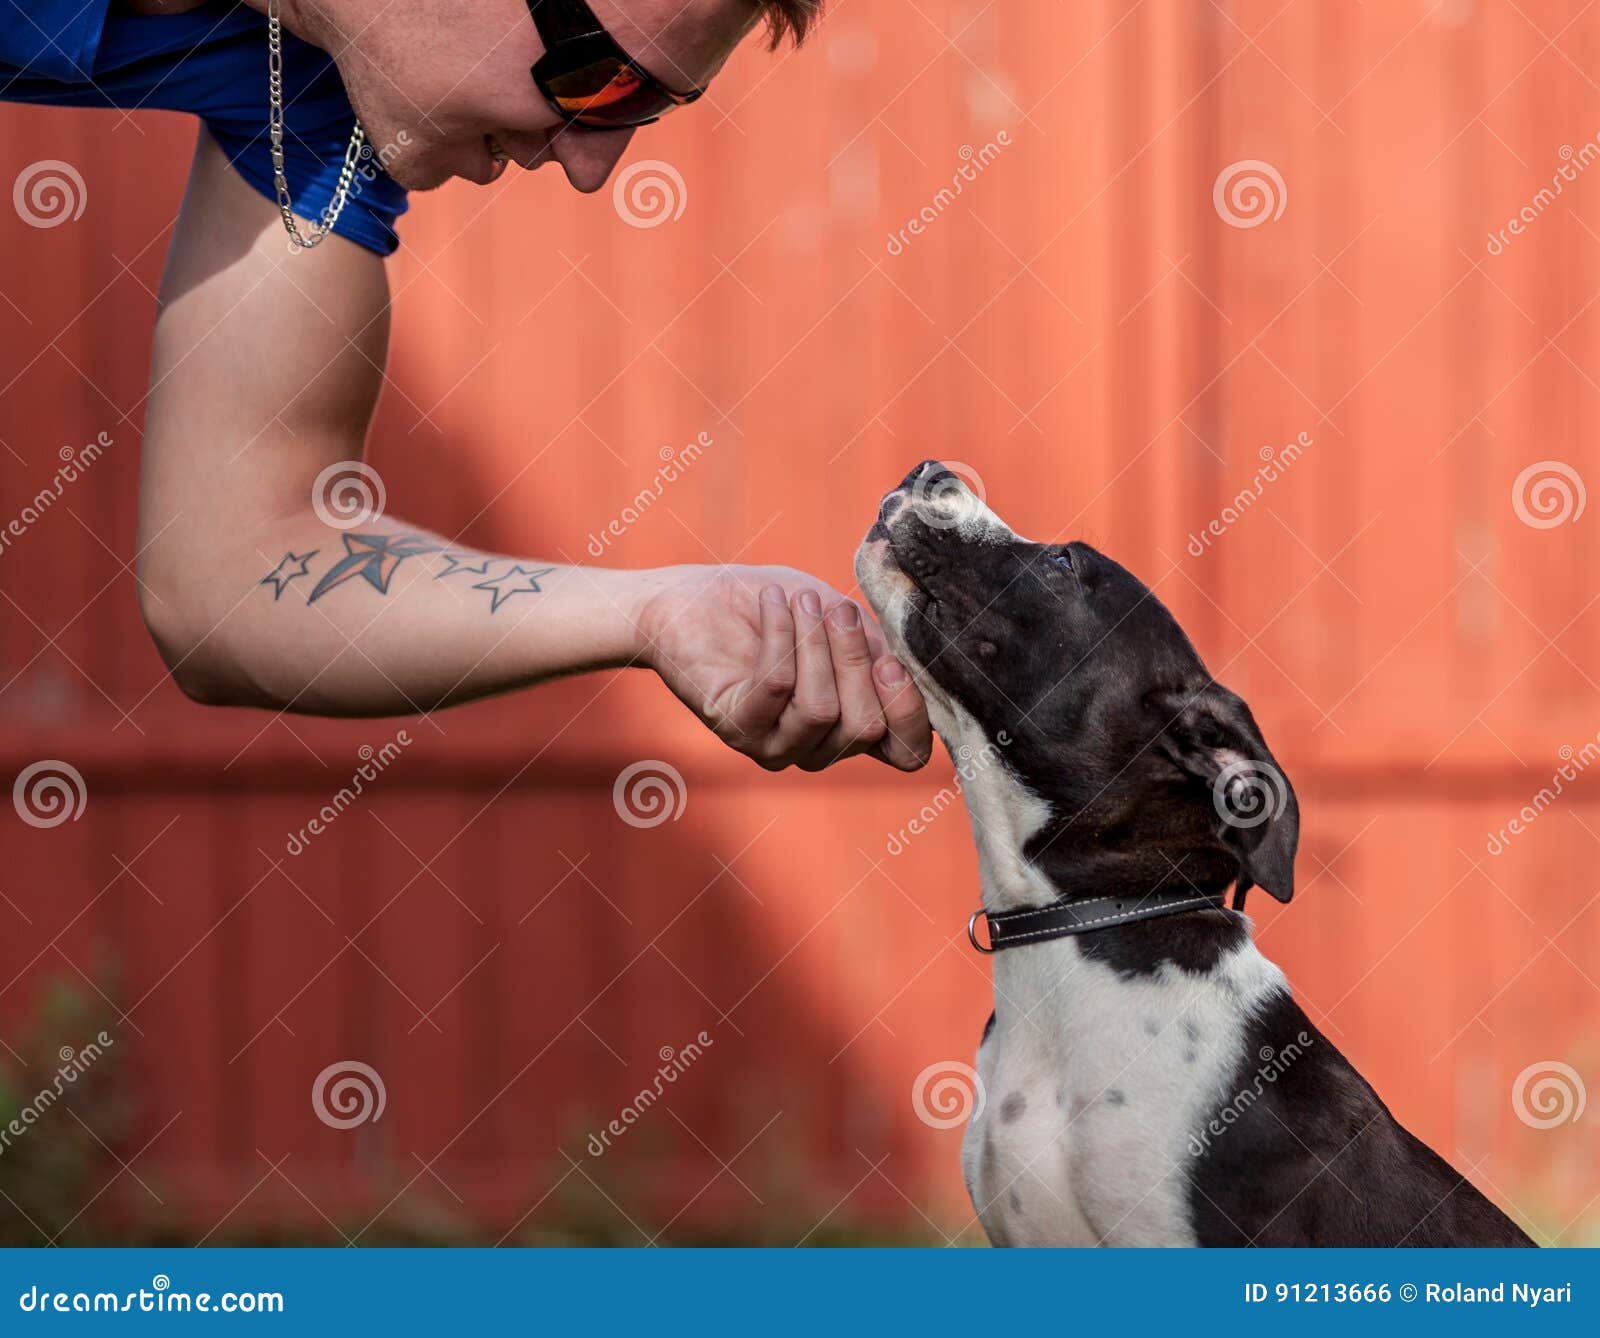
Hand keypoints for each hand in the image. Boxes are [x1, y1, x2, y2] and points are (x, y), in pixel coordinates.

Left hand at [637, 565, 931, 771]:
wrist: (699, 596)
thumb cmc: (780, 609)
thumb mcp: (844, 621)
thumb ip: (880, 650)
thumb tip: (912, 669)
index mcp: (854, 725)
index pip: (907, 754)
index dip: (910, 714)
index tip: (891, 661)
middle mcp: (819, 747)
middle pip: (865, 726)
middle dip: (855, 658)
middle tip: (837, 609)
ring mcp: (775, 745)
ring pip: (821, 710)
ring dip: (815, 643)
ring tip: (799, 602)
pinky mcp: (734, 726)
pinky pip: (776, 688)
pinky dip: (780, 636)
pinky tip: (773, 604)